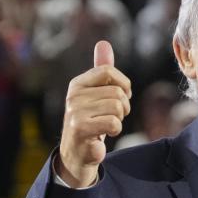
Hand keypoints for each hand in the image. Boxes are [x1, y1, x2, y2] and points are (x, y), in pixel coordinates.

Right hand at [57, 41, 131, 187]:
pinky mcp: (80, 129)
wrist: (77, 155)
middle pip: (117, 92)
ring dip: (119, 120)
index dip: (123, 84)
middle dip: (123, 107)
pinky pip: (114, 123)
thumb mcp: (95, 95)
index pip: (108, 71)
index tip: (123, 96)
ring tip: (107, 126)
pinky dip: (115, 131)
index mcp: (77, 84)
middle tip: (113, 117)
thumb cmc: (90, 123)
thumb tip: (103, 43)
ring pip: (117, 107)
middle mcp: (74, 95)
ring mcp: (75, 112)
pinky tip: (103, 136)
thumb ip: (100, 71)